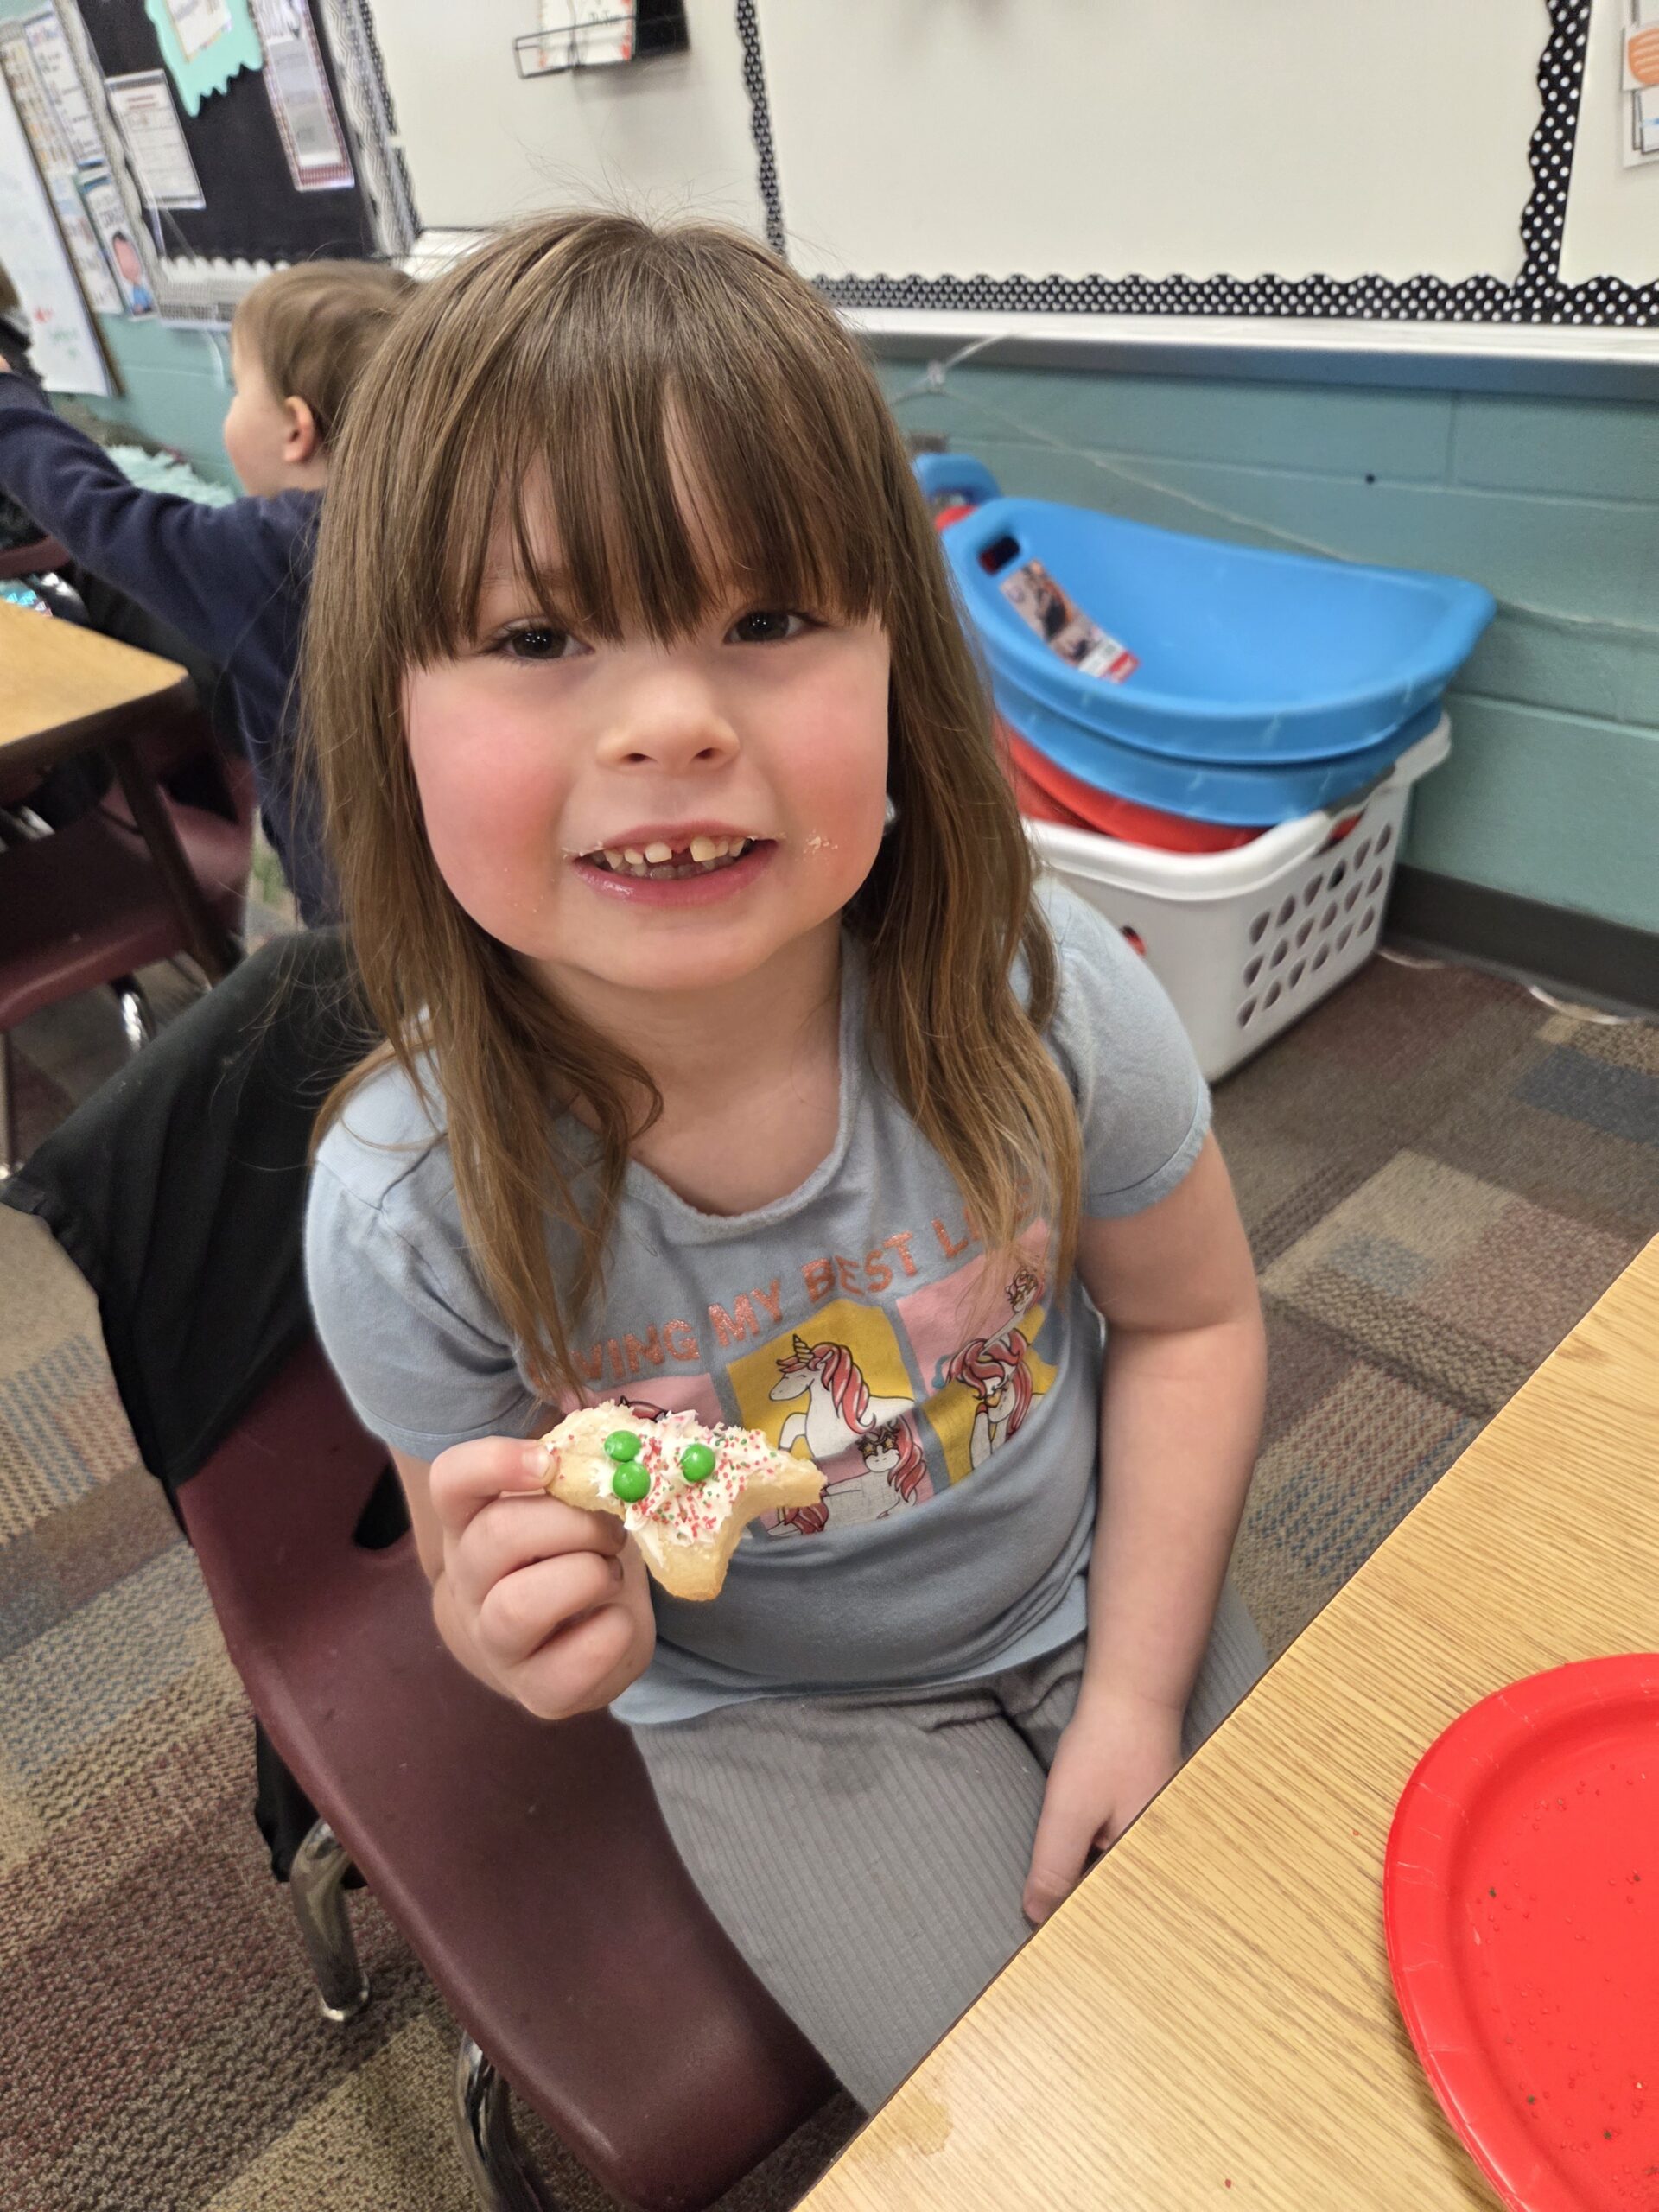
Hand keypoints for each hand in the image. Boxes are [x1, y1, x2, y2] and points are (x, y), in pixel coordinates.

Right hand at [429, 1436, 654, 1718]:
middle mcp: (469, 1583)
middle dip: (573, 1523)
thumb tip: (616, 1432)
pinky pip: (573, 1662)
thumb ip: (582, 1467)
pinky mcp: (537, 1693)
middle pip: (497, 1536)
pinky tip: (618, 1619)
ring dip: (587, 1576)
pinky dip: (614, 1632)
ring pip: (519, 1606)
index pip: (451, 1480)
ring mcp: (496, 1643)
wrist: (566, 1642)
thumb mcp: (570, 1504)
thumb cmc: (570, 1553)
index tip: (551, 1462)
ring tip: (610, 1574)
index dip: (495, 1462)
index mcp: (471, 1522)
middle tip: (612, 1528)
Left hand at [1024, 1685, 1183, 1923]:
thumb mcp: (1070, 1814)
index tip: (1044, 1934)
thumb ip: (1055, 1868)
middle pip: (1116, 1897)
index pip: (1110, 1916)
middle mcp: (1163, 1858)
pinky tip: (1083, 1848)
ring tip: (1062, 1887)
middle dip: (1081, 1902)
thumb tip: (1038, 1917)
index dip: (1074, 1924)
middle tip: (1047, 1910)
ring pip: (1118, 1874)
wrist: (1133, 1695)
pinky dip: (1098, 1855)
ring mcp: (1160, 1836)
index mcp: (1148, 1866)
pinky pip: (1122, 1851)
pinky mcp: (1152, 1818)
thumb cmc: (1106, 1751)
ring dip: (1090, 1879)